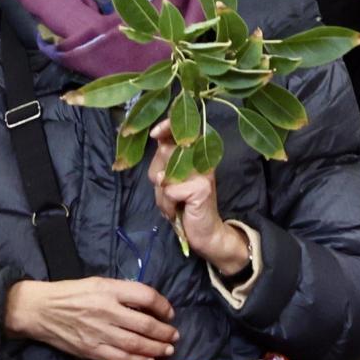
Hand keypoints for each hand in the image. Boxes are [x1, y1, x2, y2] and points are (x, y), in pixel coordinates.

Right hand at [4, 277, 178, 359]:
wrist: (40, 310)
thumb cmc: (70, 292)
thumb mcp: (97, 282)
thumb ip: (121, 292)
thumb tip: (147, 304)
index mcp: (108, 289)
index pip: (145, 296)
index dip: (162, 305)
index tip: (169, 312)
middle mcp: (106, 310)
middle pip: (144, 324)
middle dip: (164, 332)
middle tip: (174, 335)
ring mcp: (98, 332)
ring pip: (135, 344)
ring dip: (155, 348)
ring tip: (167, 349)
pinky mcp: (90, 350)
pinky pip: (119, 358)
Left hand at [148, 119, 250, 274]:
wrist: (206, 232)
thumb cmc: (184, 205)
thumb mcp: (170, 180)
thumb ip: (164, 161)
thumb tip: (156, 141)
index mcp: (195, 153)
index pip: (179, 131)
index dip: (165, 126)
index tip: (153, 133)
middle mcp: (202, 157)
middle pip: (164, 152)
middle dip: (157, 175)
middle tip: (167, 191)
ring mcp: (203, 171)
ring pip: (164, 173)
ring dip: (161, 194)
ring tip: (174, 202)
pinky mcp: (201, 187)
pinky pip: (168, 191)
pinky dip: (167, 204)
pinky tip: (178, 210)